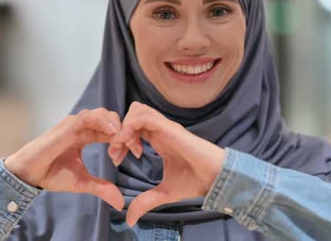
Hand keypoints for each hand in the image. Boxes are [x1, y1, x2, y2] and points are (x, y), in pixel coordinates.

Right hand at [4, 108, 123, 210]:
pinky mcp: (67, 126)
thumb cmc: (52, 174)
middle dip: (125, 129)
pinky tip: (112, 132)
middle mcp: (82, 127)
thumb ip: (102, 188)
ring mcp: (74, 124)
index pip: (111, 129)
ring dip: (116, 124)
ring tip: (124, 139)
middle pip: (110, 118)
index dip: (125, 137)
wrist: (30, 175)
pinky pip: (88, 117)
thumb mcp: (82, 182)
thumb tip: (120, 202)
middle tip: (133, 146)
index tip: (135, 151)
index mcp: (86, 136)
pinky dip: (102, 121)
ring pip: (101, 114)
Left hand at [108, 102, 225, 225]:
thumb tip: (130, 219)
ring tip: (125, 150)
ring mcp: (164, 127)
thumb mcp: (163, 193)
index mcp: (158, 138)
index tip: (117, 159)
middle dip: (118, 131)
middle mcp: (160, 129)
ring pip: (136, 110)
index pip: (133, 126)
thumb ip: (145, 201)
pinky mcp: (168, 129)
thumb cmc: (193, 181)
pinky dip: (131, 129)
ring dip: (124, 128)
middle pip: (132, 113)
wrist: (212, 179)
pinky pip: (143, 118)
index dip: (120, 140)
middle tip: (117, 154)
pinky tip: (132, 148)